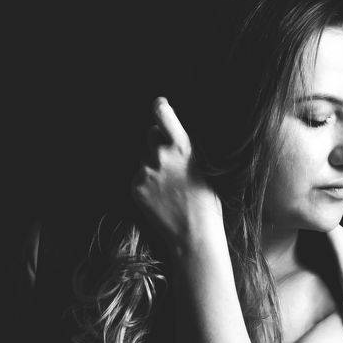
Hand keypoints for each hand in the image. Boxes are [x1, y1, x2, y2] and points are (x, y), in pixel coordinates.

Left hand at [130, 97, 223, 247]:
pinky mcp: (135, 187)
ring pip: (144, 159)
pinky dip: (146, 185)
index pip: (161, 113)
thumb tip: (169, 135)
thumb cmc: (207, 203)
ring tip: (169, 189)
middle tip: (171, 167)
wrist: (195, 235)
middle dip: (157, 145)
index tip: (159, 107)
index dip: (159, 107)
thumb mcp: (204, 167)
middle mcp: (160, 155)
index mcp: (182, 146)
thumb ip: (184, 148)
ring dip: (152, 167)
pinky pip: (138, 177)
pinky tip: (160, 199)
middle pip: (150, 136)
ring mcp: (146, 172)